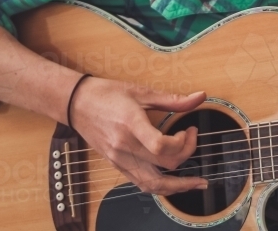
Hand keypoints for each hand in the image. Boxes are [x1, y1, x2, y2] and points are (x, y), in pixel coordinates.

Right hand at [68, 76, 208, 194]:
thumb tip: (200, 97)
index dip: (182, 142)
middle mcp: (124, 146)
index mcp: (131, 124)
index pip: (160, 146)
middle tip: (191, 138)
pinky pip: (141, 184)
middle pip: (163, 164)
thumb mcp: (141, 91)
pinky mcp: (116, 165)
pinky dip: (160, 186)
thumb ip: (173, 99)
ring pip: (153, 184)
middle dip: (187, 154)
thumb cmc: (106, 94)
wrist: (77, 104)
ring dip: (178, 186)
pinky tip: (172, 182)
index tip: (187, 130)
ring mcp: (119, 159)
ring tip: (195, 182)